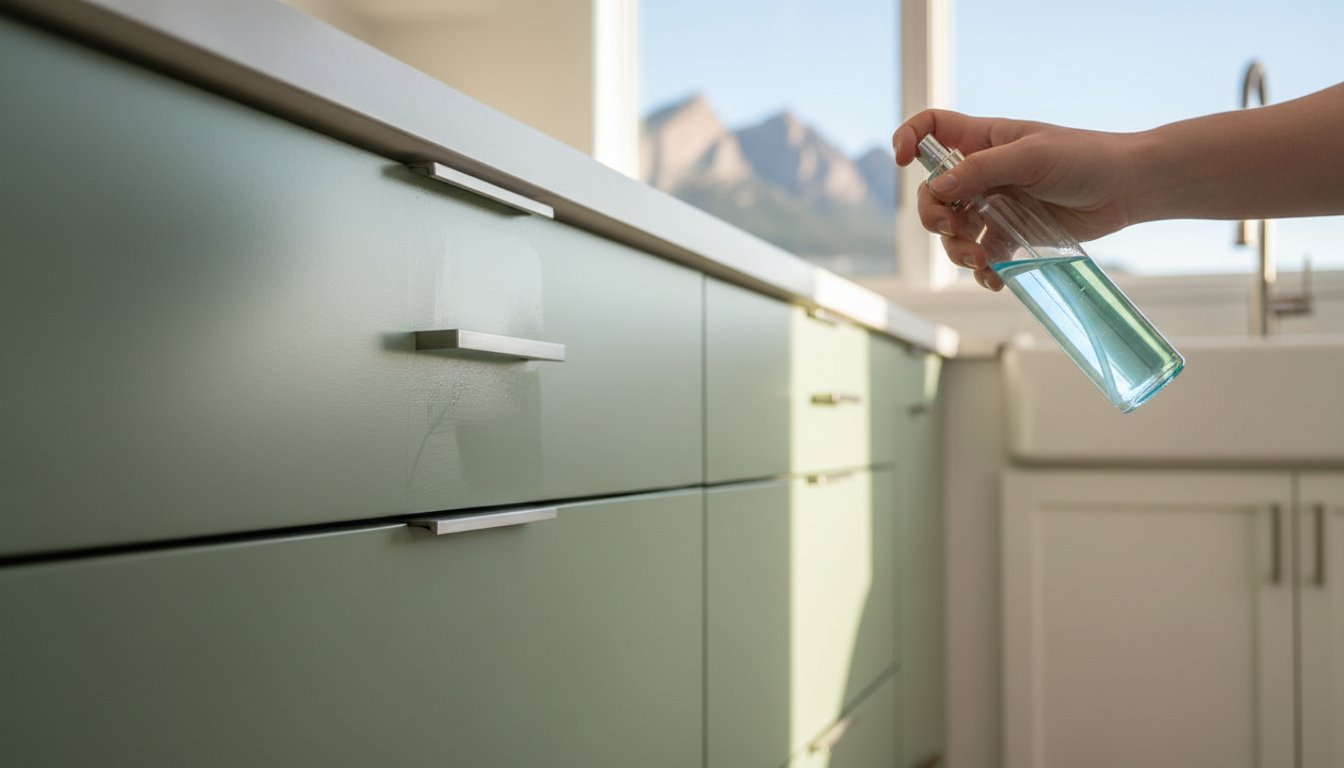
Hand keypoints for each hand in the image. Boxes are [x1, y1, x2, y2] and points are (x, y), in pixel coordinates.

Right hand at [892, 110, 1137, 289]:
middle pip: (933, 193)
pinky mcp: (1012, 233)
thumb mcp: (1031, 157)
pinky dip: (981, 270)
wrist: (1129, 188)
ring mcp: (996, 203)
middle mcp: (983, 171)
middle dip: (934, 215)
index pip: (931, 129)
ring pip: (953, 230)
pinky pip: (981, 254)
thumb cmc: (1085, 158)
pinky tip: (994, 279)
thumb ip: (981, 170)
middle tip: (952, 230)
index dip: (909, 139)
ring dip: (957, 249)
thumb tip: (937, 188)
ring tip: (981, 261)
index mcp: (983, 139)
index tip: (903, 161)